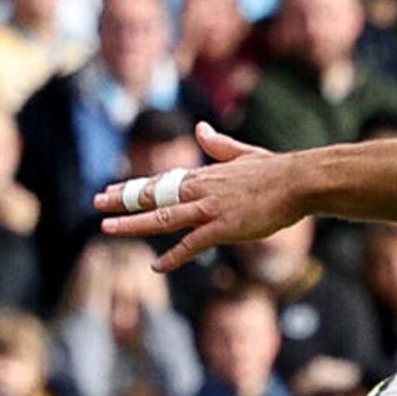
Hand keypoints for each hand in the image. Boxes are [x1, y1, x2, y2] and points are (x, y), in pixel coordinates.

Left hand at [95, 126, 308, 272]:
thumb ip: (218, 146)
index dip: (135, 186)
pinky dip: (174, 256)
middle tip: (97, 203)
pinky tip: (157, 266)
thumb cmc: (277, 170)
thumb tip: (200, 130)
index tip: (112, 190)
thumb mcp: (243, 153)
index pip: (161, 180)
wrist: (299, 181)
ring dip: (134, 223)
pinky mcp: (223, 227)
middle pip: (154, 194)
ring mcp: (210, 208)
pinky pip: (192, 244)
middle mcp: (201, 189)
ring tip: (107, 227)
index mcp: (205, 175)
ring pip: (163, 216)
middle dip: (123, 200)